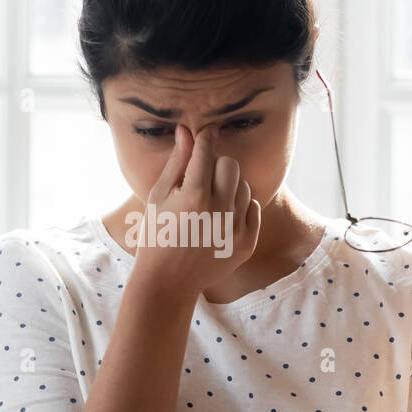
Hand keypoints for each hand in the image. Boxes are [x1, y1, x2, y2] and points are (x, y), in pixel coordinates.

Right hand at [131, 123, 260, 298]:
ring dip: (228, 188)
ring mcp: (236, 228)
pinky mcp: (247, 243)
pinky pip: (253, 207)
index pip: (207, 150)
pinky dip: (239, 208)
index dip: (206, 137)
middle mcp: (219, 210)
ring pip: (243, 186)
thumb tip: (186, 131)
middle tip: (201, 179)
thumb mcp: (159, 196)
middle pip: (230, 164)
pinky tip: (220, 218)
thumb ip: (176, 162)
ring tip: (209, 203)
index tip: (208, 131)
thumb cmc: (157, 234)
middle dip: (216, 165)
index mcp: (194, 195)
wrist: (168, 281)